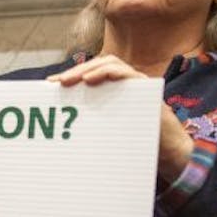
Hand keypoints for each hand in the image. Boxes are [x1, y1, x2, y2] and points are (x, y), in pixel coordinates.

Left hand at [48, 55, 193, 183]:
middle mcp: (123, 83)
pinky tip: (94, 79)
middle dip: (75, 72)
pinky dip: (111, 72)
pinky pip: (129, 73)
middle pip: (97, 66)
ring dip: (90, 69)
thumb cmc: (135, 144)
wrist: (167, 152)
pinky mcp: (148, 88)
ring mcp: (136, 83)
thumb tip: (58, 130)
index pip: (88, 75)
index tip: (48, 85)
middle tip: (57, 82)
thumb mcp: (104, 132)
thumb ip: (88, 125)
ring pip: (111, 64)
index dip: (69, 77)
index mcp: (111, 90)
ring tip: (72, 79)